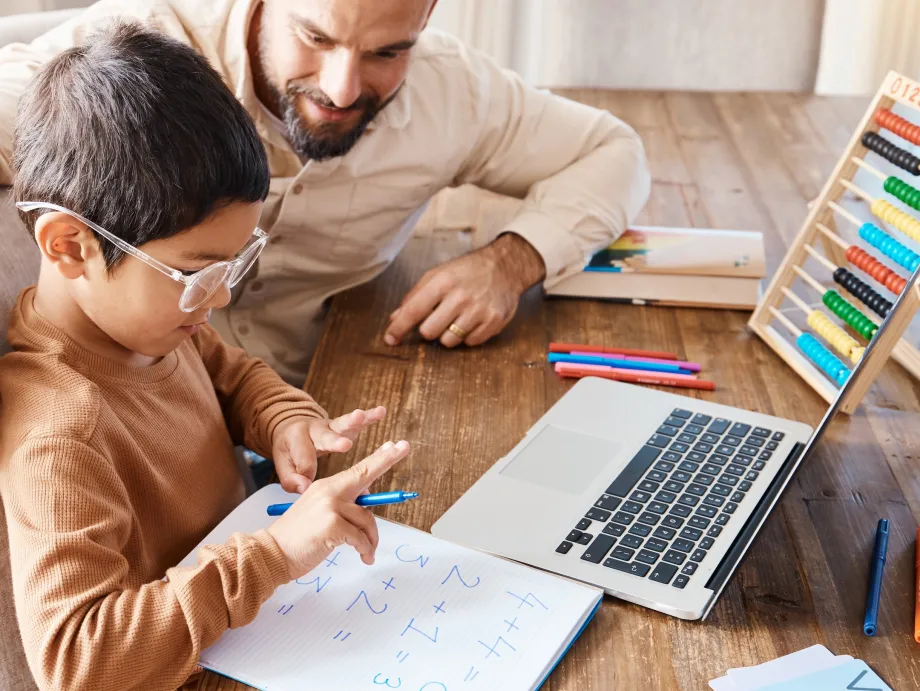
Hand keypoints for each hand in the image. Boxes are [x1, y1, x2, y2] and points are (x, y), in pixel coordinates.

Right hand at [268, 440, 410, 578]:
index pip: (358, 470)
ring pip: (367, 519)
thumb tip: (368, 509)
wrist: (271, 553)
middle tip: (404, 446)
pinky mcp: (332, 525)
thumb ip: (342, 507)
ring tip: (367, 552)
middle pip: (365, 473)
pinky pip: (360, 537)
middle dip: (387, 459)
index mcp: (325, 487)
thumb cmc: (297, 538)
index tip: (394, 446)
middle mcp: (328, 491)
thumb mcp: (320, 515)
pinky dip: (364, 549)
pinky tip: (362, 557)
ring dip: (371, 540)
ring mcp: (330, 506)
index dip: (379, 458)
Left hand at [271, 406, 386, 493]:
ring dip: (353, 421)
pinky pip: (356, 422)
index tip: (308, 486)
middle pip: (325, 437)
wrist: (292, 428)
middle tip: (345, 445)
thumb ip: (291, 480)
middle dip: (335, 442)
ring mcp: (330, 426)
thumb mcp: (283, 465)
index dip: (308, 474)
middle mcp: (314, 430)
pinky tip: (380, 412)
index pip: (305, 461)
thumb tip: (305, 488)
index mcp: (297, 440)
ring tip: (361, 416)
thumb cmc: (290, 451)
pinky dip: (369, 416)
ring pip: (342, 424)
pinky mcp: (343, 425)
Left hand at [384, 233, 545, 347]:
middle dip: (428, 329)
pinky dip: (468, 336)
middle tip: (438, 318)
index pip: (413, 311)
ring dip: (448, 334)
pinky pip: (470, 343)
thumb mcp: (439, 274)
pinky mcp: (493, 322)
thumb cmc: (467, 271)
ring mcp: (478, 310)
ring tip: (457, 318)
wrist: (505, 267)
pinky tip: (473, 320)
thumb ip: (416, 296)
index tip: (390, 339)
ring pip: (448, 341)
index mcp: (442, 282)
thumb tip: (395, 319)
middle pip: (429, 332)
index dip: (398, 328)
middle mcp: (460, 296)